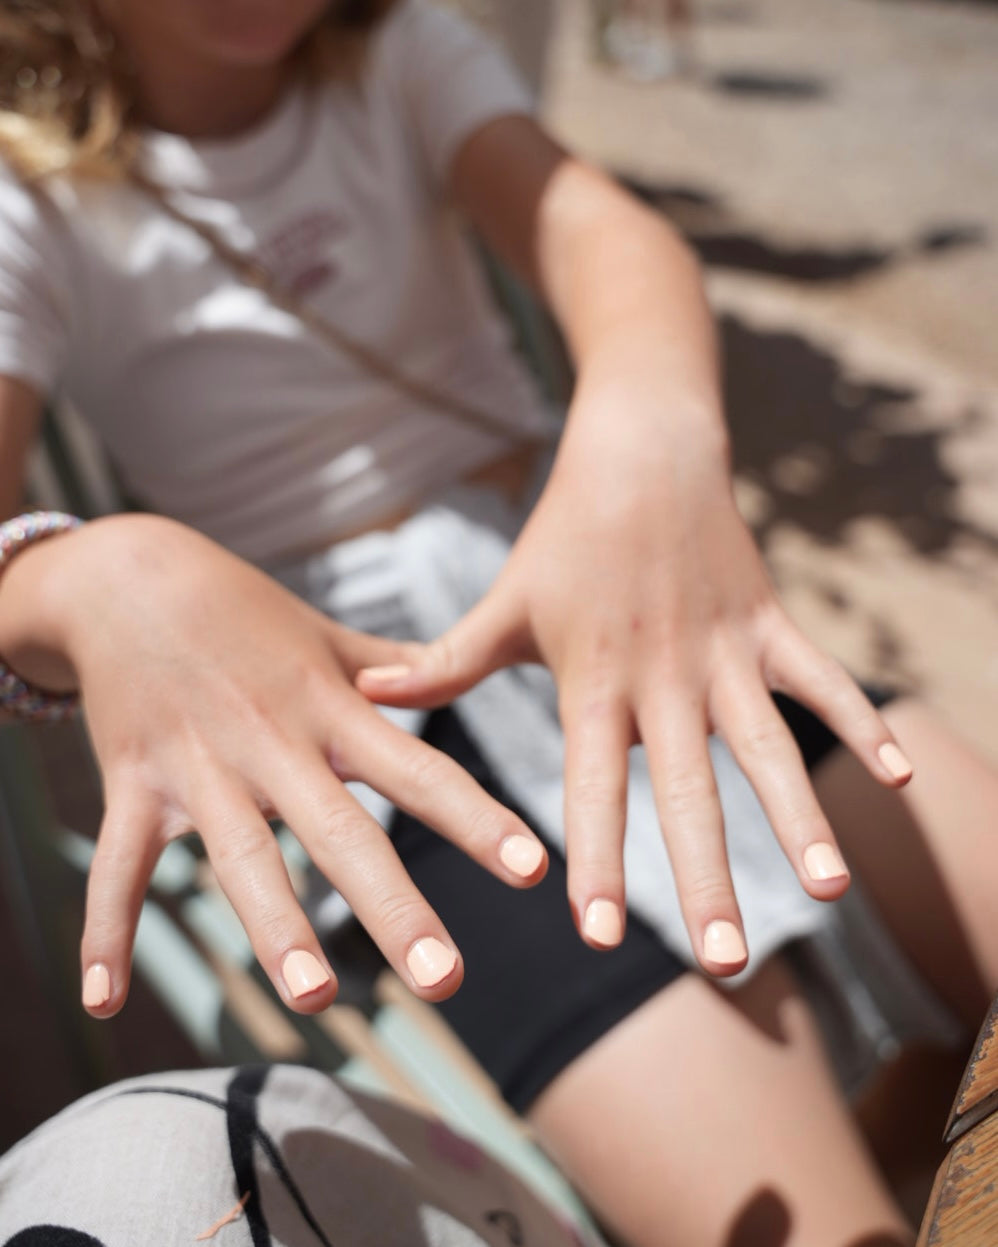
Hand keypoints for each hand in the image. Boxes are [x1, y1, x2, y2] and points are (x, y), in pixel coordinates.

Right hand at [15, 515, 546, 1015]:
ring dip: (277, 927)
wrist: (127, 575)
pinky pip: (119, 866)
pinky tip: (108, 1002)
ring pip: (243, 856)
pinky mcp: (133, 784)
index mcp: (332, 709)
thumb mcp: (329, 635)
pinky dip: (108, 931)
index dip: (477, 819)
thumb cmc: (245, 611)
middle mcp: (274, 743)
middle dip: (394, 907)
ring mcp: (200, 766)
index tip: (532, 869)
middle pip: (342, 832)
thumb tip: (459, 667)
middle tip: (445, 978)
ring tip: (315, 999)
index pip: (419, 771)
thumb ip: (399, 663)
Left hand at [356, 383, 911, 975]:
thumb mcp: (503, 602)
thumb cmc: (563, 538)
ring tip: (826, 893)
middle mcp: (662, 676)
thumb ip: (444, 660)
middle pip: (687, 788)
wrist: (640, 451)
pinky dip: (861, 720)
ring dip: (797, 815)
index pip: (592, 784)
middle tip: (723, 965)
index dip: (594, 857)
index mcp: (593, 680)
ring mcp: (723, 649)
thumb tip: (366, 695)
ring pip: (767, 743)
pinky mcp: (769, 623)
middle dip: (705, 877)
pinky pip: (822, 677)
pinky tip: (901, 778)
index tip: (593, 933)